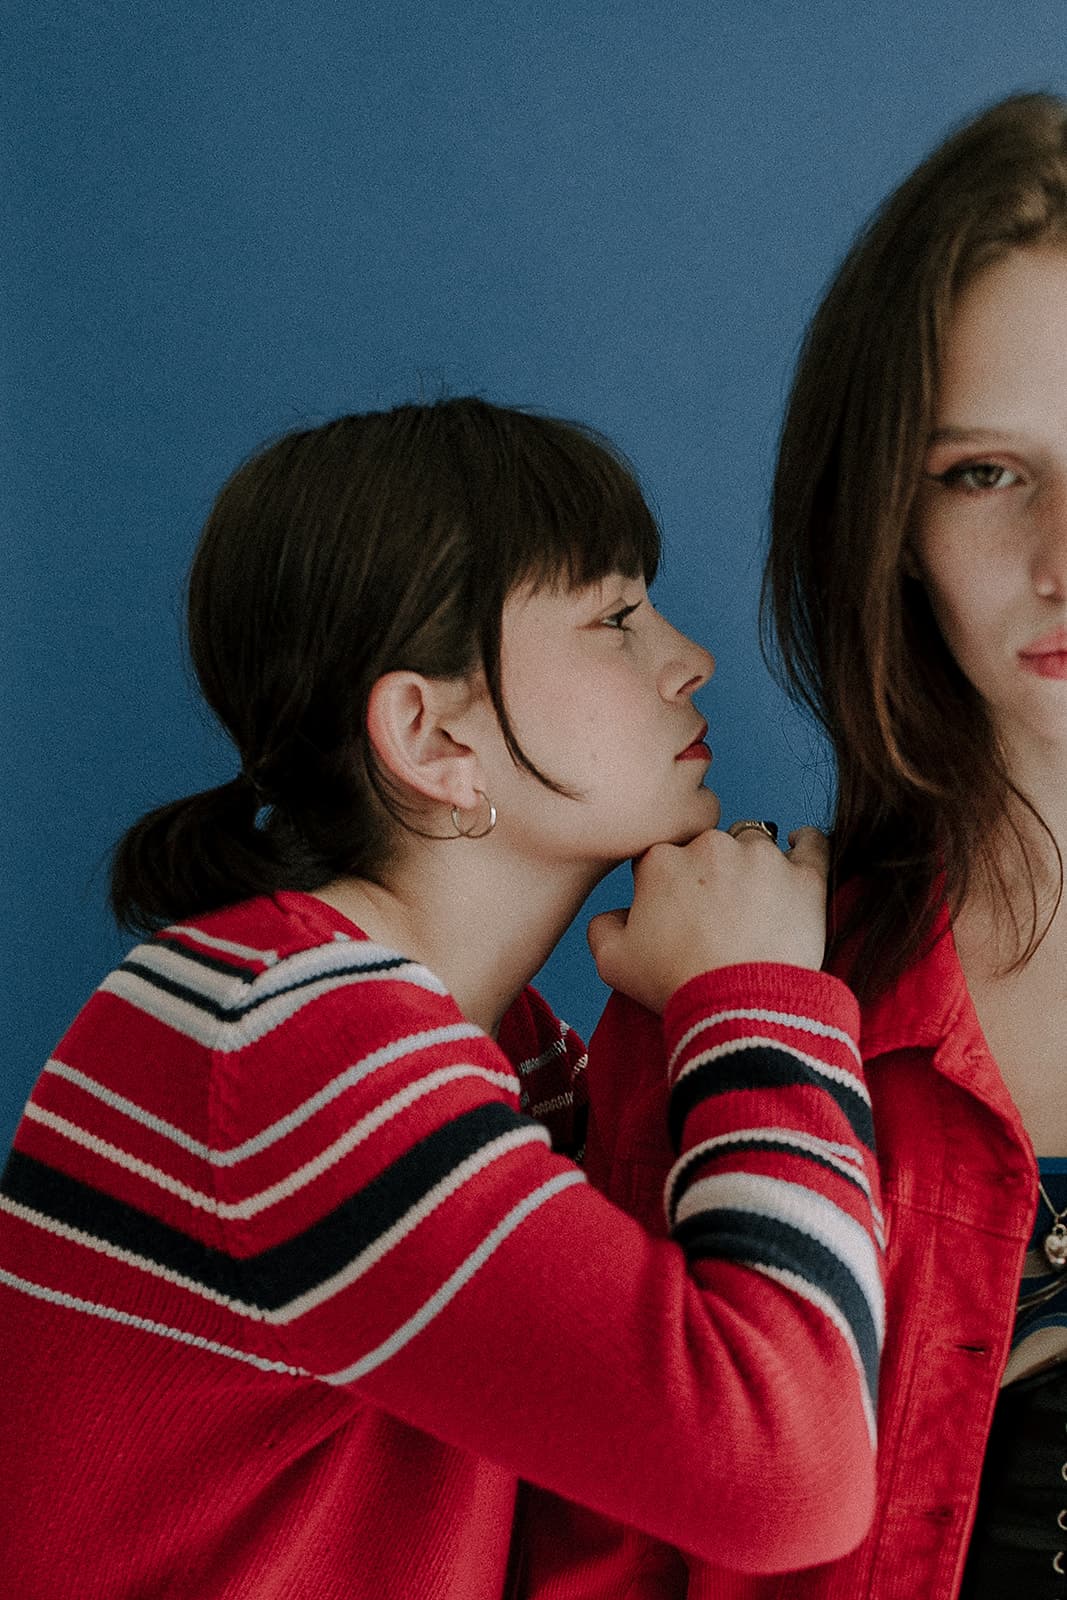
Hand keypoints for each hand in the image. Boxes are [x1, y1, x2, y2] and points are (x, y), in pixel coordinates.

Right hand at [587, 826, 828, 1013]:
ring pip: (755, 845)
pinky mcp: (805, 875)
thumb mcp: (612, 963)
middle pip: (709, 848)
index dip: (666, 886)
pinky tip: (802, 850)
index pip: (662, 858)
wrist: (739, 1007)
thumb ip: (602, 927)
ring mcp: (762, 857)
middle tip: (717, 917)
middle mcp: (711, 846)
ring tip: (758, 903)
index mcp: (661, 861)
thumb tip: (616, 914)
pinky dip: (808, 844)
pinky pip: (813, 843)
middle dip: (710, 874)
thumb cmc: (676, 984)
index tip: (677, 913)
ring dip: (754, 865)